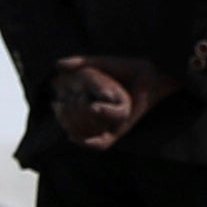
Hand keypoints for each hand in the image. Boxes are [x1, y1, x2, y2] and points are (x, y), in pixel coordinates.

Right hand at [48, 54, 172, 149]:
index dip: (61, 115)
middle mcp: (98, 118)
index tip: (57, 104)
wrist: (149, 74)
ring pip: (86, 134)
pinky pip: (101, 144)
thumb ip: (79, 62)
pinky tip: (75, 136)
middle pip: (75, 126)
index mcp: (90, 104)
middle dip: (69, 117)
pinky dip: (87, 142)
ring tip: (81, 102)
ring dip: (78, 123)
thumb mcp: (100, 63)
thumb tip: (57, 65)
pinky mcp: (120, 131)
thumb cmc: (125, 68)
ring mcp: (108, 125)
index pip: (68, 117)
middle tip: (66, 104)